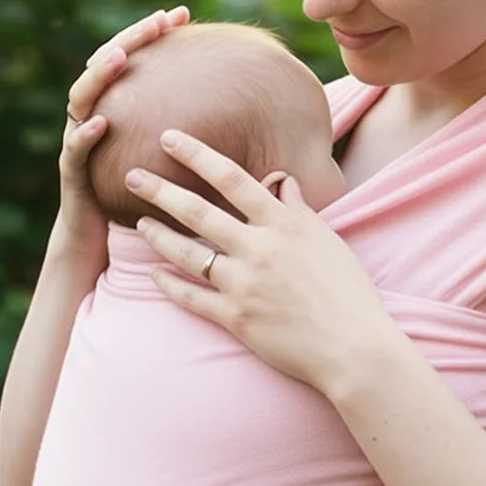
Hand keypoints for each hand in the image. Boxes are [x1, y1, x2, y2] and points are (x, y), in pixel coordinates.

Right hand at [55, 7, 190, 251]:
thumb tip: (264, 127)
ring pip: (81, 99)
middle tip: (157, 21)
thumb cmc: (145, 202)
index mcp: (121, 109)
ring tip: (119, 57)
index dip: (154, 34)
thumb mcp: (179, 165)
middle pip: (105, 66)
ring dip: (99, 75)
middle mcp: (95, 117)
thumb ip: (206, 141)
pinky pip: (75, 151)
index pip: (135, 59)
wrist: (100, 241)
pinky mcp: (72, 174)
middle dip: (130, 39)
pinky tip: (101, 124)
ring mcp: (79, 142)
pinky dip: (85, 135)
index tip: (182, 13)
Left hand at [124, 131, 396, 394]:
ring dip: (159, 236)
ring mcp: (245, 285)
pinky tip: (154, 276)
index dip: (197, 154)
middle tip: (132, 175)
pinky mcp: (237, 319)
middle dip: (160, 190)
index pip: (233, 178)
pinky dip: (170, 286)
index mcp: (284, 225)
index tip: (169, 137)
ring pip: (188, 253)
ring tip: (139, 224)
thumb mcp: (328, 240)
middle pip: (199, 211)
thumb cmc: (349, 292)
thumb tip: (282, 180)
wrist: (354, 348)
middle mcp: (260, 249)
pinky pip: (193, 299)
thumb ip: (298, 209)